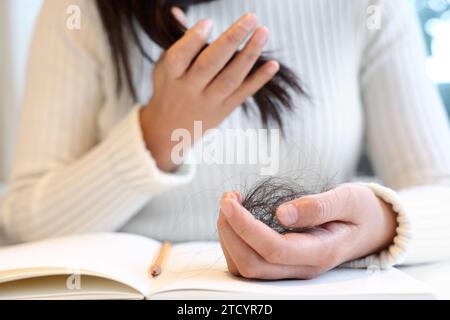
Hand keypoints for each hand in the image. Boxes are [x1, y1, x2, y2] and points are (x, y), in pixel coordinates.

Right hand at [140, 13, 278, 171]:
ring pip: (230, 79)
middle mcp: (190, 89)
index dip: (193, 40)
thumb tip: (178, 11)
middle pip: (210, 64)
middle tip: (251, 18)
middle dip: (231, 40)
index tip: (208, 22)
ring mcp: (208, 101)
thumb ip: (177, 42)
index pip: (180, 57)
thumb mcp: (164, 67)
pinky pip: (242, 94)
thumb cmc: (169, 90)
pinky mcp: (224, 110)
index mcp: (171, 75)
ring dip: (249, 55)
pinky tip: (273, 65)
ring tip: (263, 32)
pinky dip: (259, 80)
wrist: (169, 131)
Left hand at [217, 184, 397, 279]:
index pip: (273, 249)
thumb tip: (281, 213)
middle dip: (230, 232)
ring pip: (247, 268)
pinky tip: (237, 219)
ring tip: (229, 206)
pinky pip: (250, 263)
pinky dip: (235, 242)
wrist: (372, 227)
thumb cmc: (361, 211)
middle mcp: (304, 267)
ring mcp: (293, 269)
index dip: (245, 227)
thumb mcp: (348, 199)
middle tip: (227, 200)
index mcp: (321, 252)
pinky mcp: (284, 263)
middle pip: (252, 265)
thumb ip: (317, 207)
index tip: (229, 201)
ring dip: (229, 238)